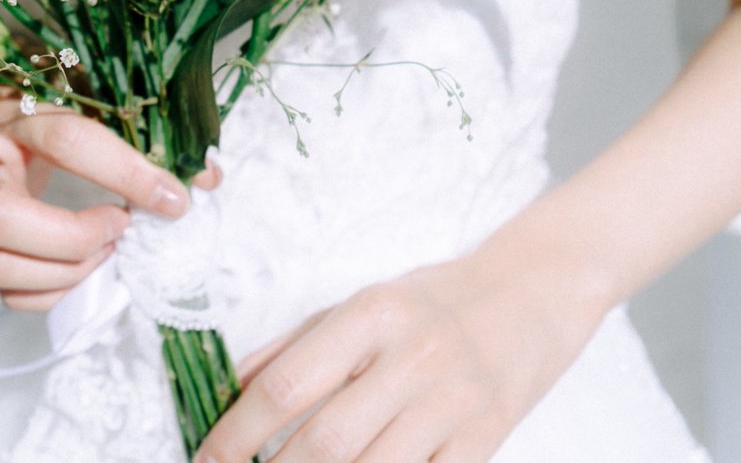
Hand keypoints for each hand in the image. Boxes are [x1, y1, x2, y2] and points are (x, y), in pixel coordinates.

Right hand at [0, 87, 220, 311]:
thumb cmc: (46, 112)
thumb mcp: (87, 107)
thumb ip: (146, 138)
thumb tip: (207, 178)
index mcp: (13, 114)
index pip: (67, 143)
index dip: (126, 173)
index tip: (173, 199)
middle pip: (1, 219)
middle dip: (73, 238)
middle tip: (120, 229)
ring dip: (66, 272)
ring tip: (107, 250)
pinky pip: (5, 293)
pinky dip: (54, 292)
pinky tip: (85, 268)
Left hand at [195, 254, 601, 462]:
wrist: (531, 295)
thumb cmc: (431, 300)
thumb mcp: (358, 303)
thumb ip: (293, 344)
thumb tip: (232, 385)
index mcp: (369, 316)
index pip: (287, 385)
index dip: (237, 431)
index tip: (209, 456)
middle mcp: (411, 359)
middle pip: (324, 442)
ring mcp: (452, 405)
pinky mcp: (485, 441)